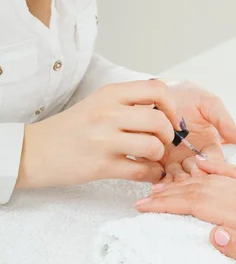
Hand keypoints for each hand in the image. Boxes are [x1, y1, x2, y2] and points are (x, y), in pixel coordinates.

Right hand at [16, 80, 179, 188]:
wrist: (36, 150)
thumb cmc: (71, 128)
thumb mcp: (98, 103)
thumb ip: (128, 103)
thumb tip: (165, 110)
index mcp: (110, 94)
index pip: (156, 90)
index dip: (172, 106)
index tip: (171, 119)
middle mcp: (108, 113)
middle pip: (159, 120)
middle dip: (168, 135)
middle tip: (163, 142)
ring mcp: (104, 140)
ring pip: (153, 146)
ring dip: (159, 155)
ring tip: (152, 157)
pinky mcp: (101, 166)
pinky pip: (140, 171)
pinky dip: (151, 174)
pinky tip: (148, 172)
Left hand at [160, 80, 235, 181]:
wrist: (156, 93)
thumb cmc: (185, 96)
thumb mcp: (208, 103)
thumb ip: (222, 120)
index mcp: (209, 147)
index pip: (214, 162)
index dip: (210, 165)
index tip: (203, 163)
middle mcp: (193, 158)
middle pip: (197, 176)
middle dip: (193, 177)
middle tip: (186, 174)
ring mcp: (174, 163)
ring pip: (179, 181)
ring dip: (177, 183)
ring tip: (171, 178)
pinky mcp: (156, 164)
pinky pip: (159, 178)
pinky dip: (160, 183)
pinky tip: (159, 182)